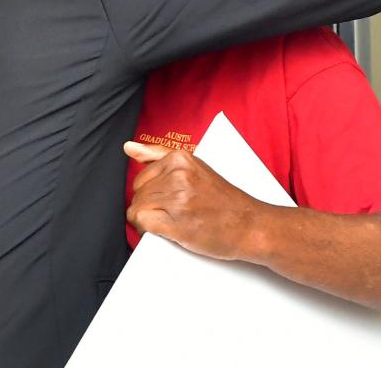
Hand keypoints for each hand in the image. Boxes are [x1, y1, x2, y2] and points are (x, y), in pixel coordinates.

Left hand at [124, 141, 263, 260]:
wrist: (252, 225)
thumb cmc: (225, 200)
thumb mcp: (196, 166)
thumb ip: (159, 155)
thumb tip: (129, 148)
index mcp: (180, 158)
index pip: (141, 177)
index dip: (150, 194)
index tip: (166, 201)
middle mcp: (178, 175)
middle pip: (138, 194)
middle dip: (148, 208)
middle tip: (170, 215)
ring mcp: (177, 199)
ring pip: (137, 209)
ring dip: (147, 221)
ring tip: (168, 224)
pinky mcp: (177, 223)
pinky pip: (142, 223)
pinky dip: (146, 230)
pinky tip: (162, 232)